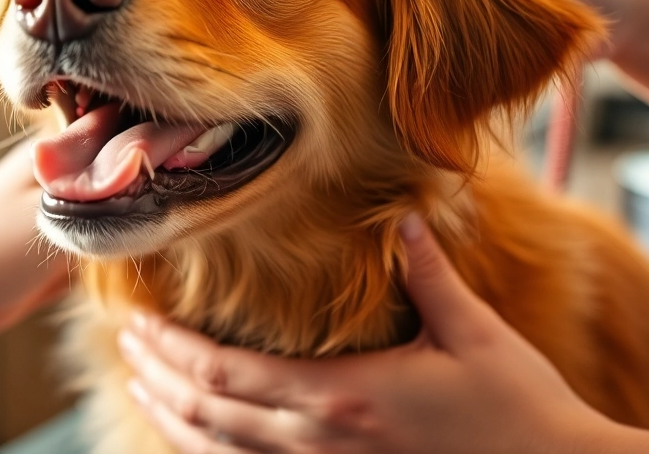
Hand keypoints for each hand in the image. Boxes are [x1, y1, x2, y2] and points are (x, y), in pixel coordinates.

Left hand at [120, 215, 611, 453]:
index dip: (170, 351)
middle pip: (208, 414)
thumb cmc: (522, 410)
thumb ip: (431, 273)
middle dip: (156, 379)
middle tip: (126, 348)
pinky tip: (203, 438)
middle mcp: (322, 444)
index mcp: (343, 397)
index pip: (224, 374)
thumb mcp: (476, 333)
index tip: (137, 325)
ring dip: (174, 420)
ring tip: (144, 389)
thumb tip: (408, 217)